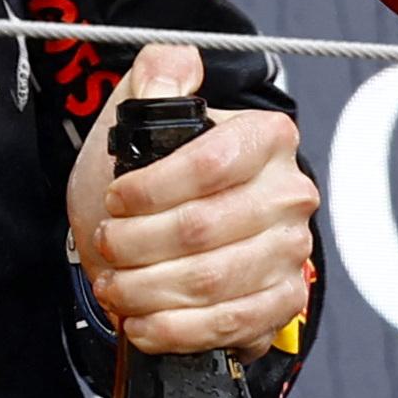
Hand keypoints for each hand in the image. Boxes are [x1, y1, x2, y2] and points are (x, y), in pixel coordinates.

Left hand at [71, 44, 318, 354]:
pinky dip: (176, 330)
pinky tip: (143, 322)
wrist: (165, 238)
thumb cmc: (151, 179)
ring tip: (115, 285)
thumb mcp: (138, 114)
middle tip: (107, 245)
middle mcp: (288, 195)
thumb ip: (156, 76)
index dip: (151, 189)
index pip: (210, 164)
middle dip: (137, 245)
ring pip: (212, 281)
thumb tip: (174, 67)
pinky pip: (230, 325)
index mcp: (266, 139)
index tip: (115, 199)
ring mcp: (290, 253)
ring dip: (147, 290)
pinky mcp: (282, 302)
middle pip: (203, 229)